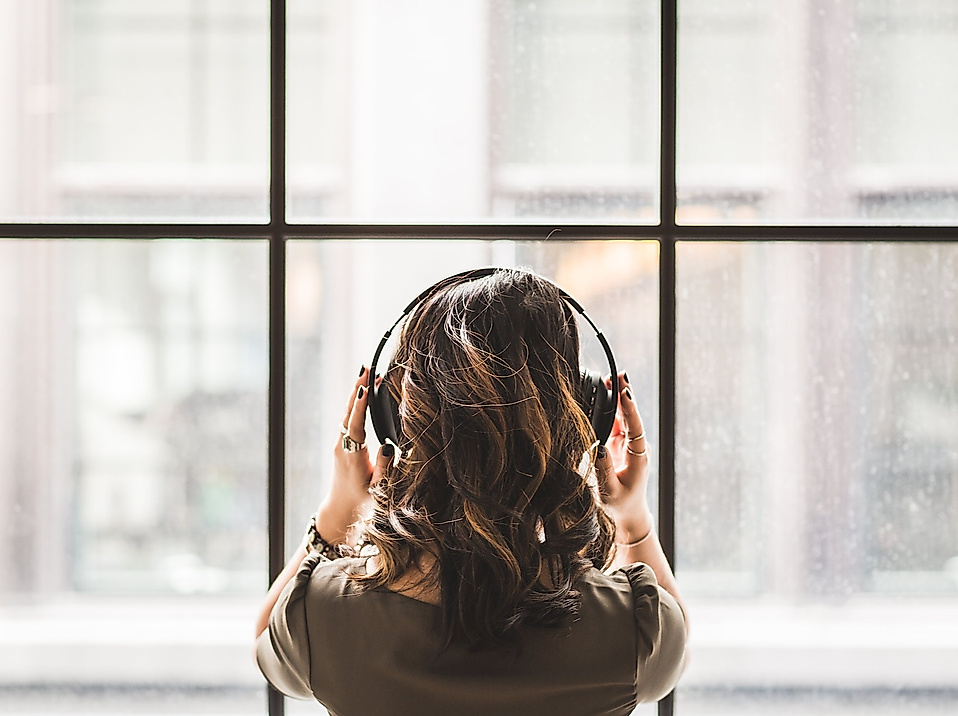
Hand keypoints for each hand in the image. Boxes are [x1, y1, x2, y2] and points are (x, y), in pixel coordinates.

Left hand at [316, 367, 393, 543]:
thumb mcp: (378, 488)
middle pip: (349, 412)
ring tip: (366, 373)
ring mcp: (340, 443)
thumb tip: (387, 446)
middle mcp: (342, 446)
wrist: (341, 508)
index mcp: (352, 456)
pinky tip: (363, 391)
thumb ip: (385, 468)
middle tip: (366, 367)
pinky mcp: (342, 443)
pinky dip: (356, 403)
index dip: (360, 406)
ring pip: (347, 413)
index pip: (356, 425)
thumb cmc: (362, 500)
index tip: (365, 387)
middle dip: (358, 388)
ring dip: (357, 392)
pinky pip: (348, 418)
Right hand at [595, 373, 653, 543]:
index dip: (630, 409)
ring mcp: (630, 443)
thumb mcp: (609, 491)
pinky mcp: (620, 443)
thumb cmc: (620, 505)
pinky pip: (617, 422)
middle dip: (625, 394)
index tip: (625, 392)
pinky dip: (611, 407)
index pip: (635, 427)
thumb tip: (597, 447)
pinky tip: (605, 393)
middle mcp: (637, 446)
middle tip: (619, 374)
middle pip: (631, 416)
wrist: (629, 513)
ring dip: (618, 397)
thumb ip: (603, 470)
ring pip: (625, 416)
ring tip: (611, 378)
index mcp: (639, 456)